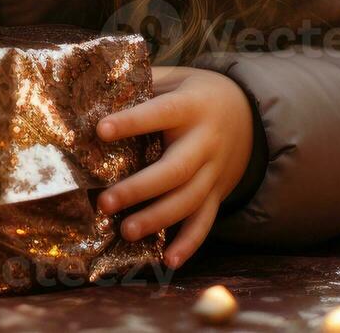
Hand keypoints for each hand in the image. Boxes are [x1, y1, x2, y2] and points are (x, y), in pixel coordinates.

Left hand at [94, 66, 253, 268]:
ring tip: (126, 231)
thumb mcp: (175, 78)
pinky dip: (189, 243)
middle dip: (140, 188)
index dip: (132, 122)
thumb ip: (142, 84)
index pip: (160, 113)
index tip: (101, 130)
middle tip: (104, 202)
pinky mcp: (218, 193)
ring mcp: (214, 171)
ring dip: (158, 219)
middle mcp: (205, 141)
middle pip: (175, 169)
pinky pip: (205, 221)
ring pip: (189, 200)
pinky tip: (170, 260)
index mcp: (191, 106)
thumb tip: (91, 86)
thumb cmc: (194, 94)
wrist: (249, 114)